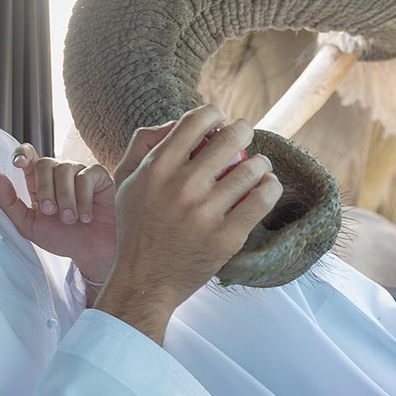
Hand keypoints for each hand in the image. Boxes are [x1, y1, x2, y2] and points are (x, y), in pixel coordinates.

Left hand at [0, 143, 115, 278]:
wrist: (93, 252)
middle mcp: (58, 173)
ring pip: (65, 169)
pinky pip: (86, 177)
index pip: (29, 156)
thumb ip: (10, 205)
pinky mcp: (98, 176)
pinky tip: (86, 216)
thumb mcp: (30, 227)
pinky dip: (83, 199)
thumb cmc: (63, 238)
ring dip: (65, 198)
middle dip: (45, 189)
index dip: (23, 154)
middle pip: (45, 163)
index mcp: (39, 182)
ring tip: (70, 219)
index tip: (18, 163)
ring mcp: (79, 172)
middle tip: (50, 212)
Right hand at [95, 104, 281, 342]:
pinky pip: (261, 200)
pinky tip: (267, 185)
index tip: (220, 120)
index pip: (195, 121)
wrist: (144, 281)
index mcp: (157, 167)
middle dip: (243, 130)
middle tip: (245, 136)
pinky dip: (270, 187)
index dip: (214, 114)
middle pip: (229, 139)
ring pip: (251, 169)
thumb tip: (176, 123)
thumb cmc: (136, 227)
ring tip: (258, 165)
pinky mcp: (226, 237)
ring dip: (260, 162)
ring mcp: (205, 212)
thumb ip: (143, 145)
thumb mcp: (125, 180)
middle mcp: (182, 186)